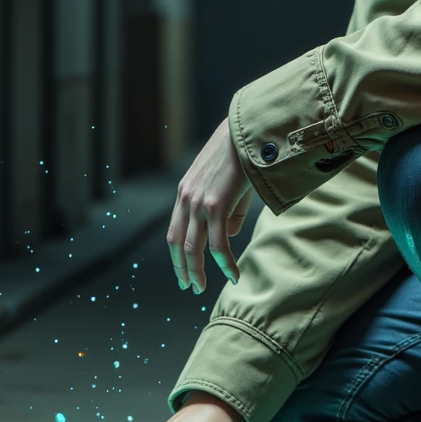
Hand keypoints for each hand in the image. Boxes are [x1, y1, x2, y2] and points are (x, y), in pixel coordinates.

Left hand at [168, 119, 252, 292]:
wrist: (246, 132)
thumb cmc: (241, 156)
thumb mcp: (227, 185)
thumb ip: (226, 212)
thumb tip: (228, 237)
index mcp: (185, 192)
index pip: (174, 231)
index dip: (177, 256)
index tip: (183, 272)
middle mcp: (186, 199)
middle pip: (178, 244)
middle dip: (183, 269)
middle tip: (190, 287)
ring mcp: (199, 203)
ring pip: (194, 248)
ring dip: (197, 272)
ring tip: (201, 289)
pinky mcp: (216, 205)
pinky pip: (219, 244)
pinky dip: (225, 264)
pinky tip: (232, 275)